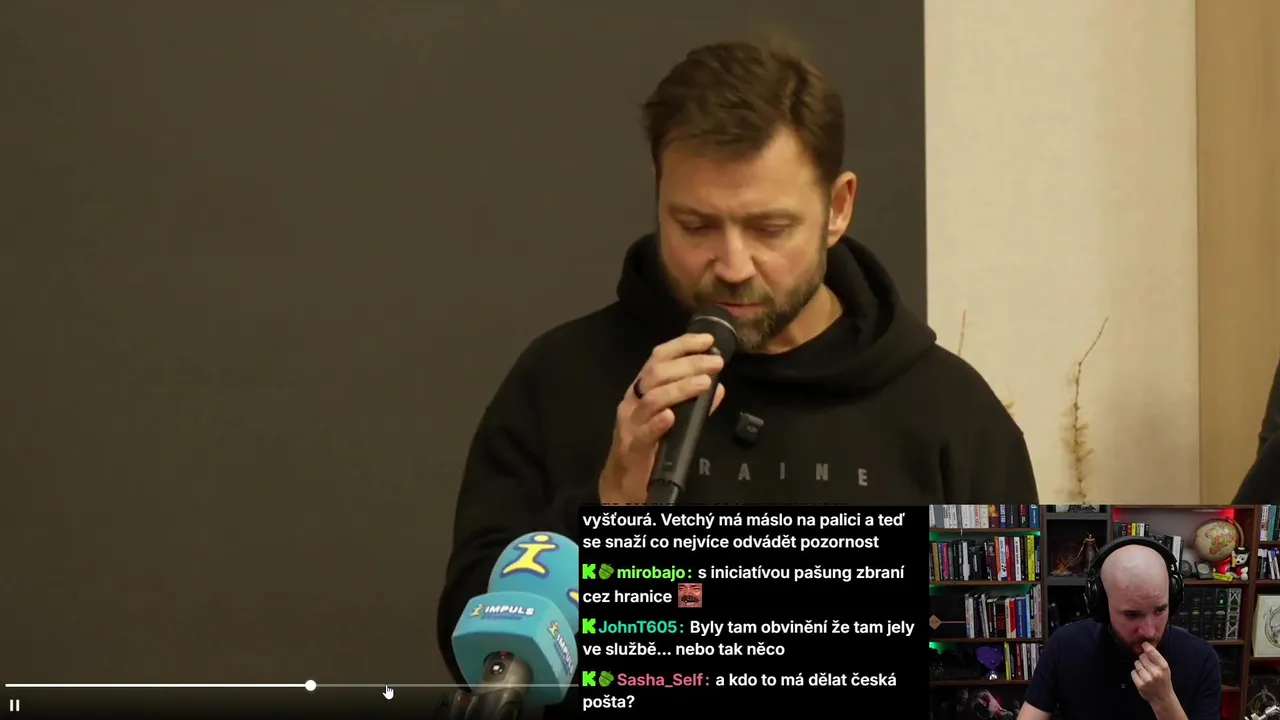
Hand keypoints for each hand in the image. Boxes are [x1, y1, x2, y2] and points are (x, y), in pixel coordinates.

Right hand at [598, 333, 725, 504]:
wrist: (625, 482)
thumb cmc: (649, 446)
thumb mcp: (673, 420)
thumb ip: (695, 405)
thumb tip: (719, 386)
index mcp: (641, 389)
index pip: (658, 358)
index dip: (682, 345)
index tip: (707, 340)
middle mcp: (632, 401)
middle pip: (656, 374)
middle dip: (688, 364)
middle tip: (715, 362)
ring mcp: (630, 424)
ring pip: (652, 399)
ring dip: (680, 388)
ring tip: (705, 383)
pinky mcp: (631, 448)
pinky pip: (643, 433)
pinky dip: (658, 423)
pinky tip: (672, 417)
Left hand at [1132, 642, 1174, 706]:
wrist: (1163, 698)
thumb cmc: (1163, 681)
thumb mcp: (1165, 669)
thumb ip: (1156, 658)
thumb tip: (1145, 645)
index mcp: (1163, 666)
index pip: (1151, 651)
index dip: (1146, 646)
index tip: (1143, 645)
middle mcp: (1156, 672)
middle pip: (1142, 656)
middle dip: (1143, 659)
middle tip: (1147, 666)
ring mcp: (1147, 679)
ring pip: (1136, 663)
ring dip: (1139, 667)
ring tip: (1145, 673)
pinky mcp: (1140, 684)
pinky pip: (1133, 672)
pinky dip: (1135, 674)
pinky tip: (1141, 678)